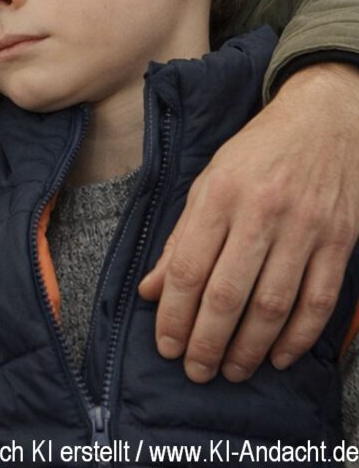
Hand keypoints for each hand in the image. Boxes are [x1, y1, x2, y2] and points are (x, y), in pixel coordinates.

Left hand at [138, 63, 358, 382]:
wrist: (323, 121)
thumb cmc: (255, 154)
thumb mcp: (207, 183)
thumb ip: (181, 238)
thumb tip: (150, 291)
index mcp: (219, 195)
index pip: (188, 267)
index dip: (173, 313)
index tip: (165, 345)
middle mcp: (260, 213)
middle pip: (228, 293)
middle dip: (207, 341)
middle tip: (195, 370)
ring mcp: (305, 229)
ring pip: (273, 305)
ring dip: (249, 348)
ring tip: (231, 370)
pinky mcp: (340, 241)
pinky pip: (319, 301)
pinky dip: (297, 336)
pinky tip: (276, 356)